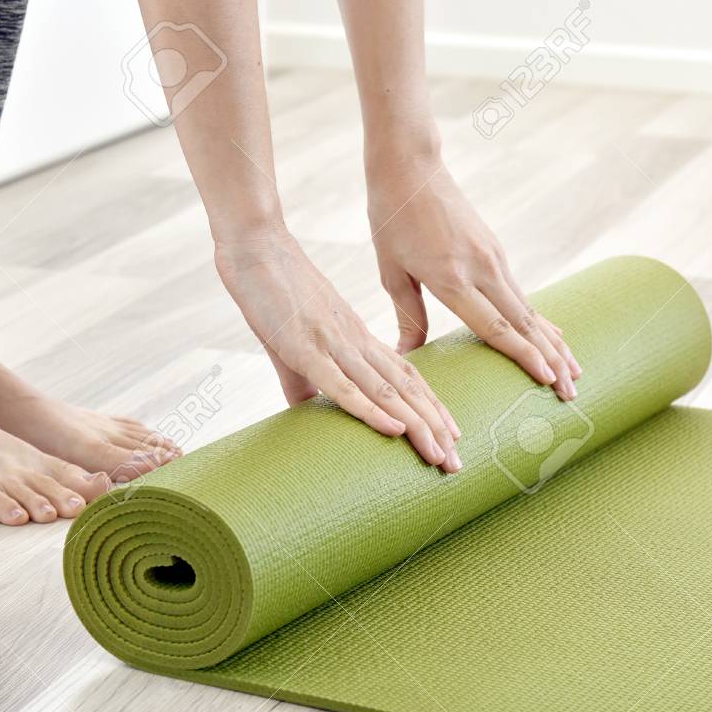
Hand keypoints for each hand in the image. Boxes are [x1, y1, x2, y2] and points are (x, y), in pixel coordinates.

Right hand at [215, 227, 461, 470]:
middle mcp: (356, 342)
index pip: (405, 377)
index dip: (431, 407)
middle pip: (407, 389)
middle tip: (456, 464)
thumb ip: (303, 381)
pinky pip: (344, 385)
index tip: (452, 436)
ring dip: (416, 425)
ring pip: (386, 390)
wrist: (255, 247)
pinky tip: (395, 429)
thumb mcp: (293, 343)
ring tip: (439, 455)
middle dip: (434, 427)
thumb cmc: (273, 292)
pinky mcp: (306, 349)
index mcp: (357, 338)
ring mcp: (334, 345)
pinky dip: (372, 409)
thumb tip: (307, 412)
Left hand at [367, 161, 581, 398]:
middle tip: (572, 391)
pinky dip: (539, 320)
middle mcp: (481, 268)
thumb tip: (408, 357)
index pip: (493, 325)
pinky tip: (552, 337)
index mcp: (451, 277)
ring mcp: (493, 257)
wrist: (410, 164)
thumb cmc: (391, 218)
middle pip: (524, 322)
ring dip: (553, 343)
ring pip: (529, 309)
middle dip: (551, 359)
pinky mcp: (495, 250)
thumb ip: (408, 316)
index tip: (546, 378)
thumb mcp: (391, 271)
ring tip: (574, 372)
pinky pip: (521, 293)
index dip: (522, 355)